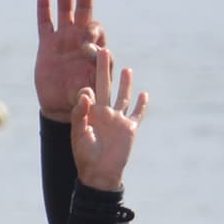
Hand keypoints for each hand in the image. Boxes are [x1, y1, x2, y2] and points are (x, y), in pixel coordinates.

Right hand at [31, 0, 102, 118]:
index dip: (93, 33)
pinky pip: (45, 22)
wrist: (62, 106)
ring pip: (65, 10)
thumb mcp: (87, 97)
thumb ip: (88, 91)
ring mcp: (63, 39)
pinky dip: (44, 7)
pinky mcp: (47, 44)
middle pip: (84, 9)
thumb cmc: (80, 101)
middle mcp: (79, 40)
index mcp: (93, 51)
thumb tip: (86, 91)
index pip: (96, 33)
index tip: (87, 46)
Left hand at [67, 53, 146, 191]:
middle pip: (105, 86)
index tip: (87, 78)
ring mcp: (118, 119)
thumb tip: (85, 93)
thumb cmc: (85, 156)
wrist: (99, 174)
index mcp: (89, 113)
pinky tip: (144, 94)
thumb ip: (80, 114)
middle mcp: (104, 112)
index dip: (87, 82)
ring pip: (123, 97)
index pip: (88, 91)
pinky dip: (142, 105)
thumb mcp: (78, 134)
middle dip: (103, 69)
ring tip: (126, 69)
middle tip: (102, 50)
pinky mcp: (129, 129)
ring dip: (124, 83)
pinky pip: (137, 114)